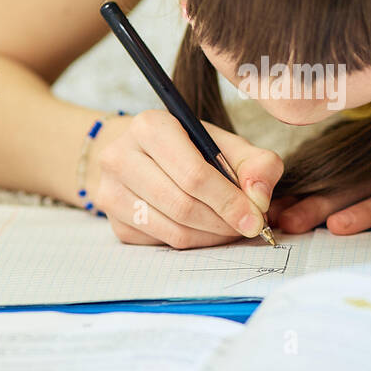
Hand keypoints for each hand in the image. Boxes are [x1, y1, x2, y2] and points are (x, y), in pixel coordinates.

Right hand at [88, 110, 282, 247]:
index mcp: (150, 126)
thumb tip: (259, 199)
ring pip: (174, 231)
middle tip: (248, 226)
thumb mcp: (225, 143)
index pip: (193, 174)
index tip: (256, 218)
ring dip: (211, 236)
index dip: (229, 201)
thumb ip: (255, 163)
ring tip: (230, 227)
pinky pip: (163, 244)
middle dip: (224, 222)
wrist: (142, 154)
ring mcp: (111, 191)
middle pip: (183, 206)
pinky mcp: (114, 222)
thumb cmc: (189, 147)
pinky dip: (193, 242)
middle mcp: (120, 157)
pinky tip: (205, 230)